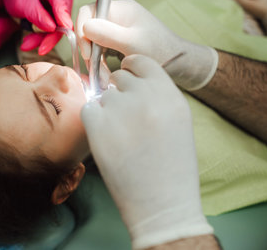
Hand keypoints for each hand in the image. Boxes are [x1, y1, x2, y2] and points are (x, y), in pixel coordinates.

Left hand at [0, 0, 72, 54]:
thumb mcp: (21, 4)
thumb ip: (37, 15)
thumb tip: (52, 28)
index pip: (60, 1)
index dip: (63, 16)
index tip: (65, 28)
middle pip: (62, 18)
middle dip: (50, 36)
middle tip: (40, 49)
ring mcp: (64, 4)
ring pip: (60, 28)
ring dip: (44, 39)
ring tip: (27, 43)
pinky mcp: (62, 15)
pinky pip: (56, 30)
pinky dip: (43, 38)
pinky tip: (30, 41)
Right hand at [76, 0, 217, 90]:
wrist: (180, 65)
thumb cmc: (161, 51)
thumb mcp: (133, 44)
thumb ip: (108, 34)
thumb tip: (85, 27)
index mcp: (121, 9)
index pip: (89, 11)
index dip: (82, 30)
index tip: (88, 53)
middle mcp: (118, 16)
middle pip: (89, 28)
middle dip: (89, 51)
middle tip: (95, 72)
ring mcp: (118, 29)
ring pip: (94, 42)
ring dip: (95, 61)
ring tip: (103, 79)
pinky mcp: (119, 43)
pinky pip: (101, 51)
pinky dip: (101, 64)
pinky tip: (107, 77)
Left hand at [81, 55, 212, 248]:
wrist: (163, 205)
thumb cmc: (173, 167)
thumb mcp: (178, 121)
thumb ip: (157, 96)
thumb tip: (131, 81)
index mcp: (169, 94)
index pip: (141, 61)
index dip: (131, 69)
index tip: (127, 78)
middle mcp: (145, 97)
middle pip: (119, 76)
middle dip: (119, 91)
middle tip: (125, 116)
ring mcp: (121, 110)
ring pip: (103, 96)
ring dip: (108, 110)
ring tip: (122, 137)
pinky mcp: (98, 127)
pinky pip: (88, 110)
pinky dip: (94, 122)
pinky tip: (108, 140)